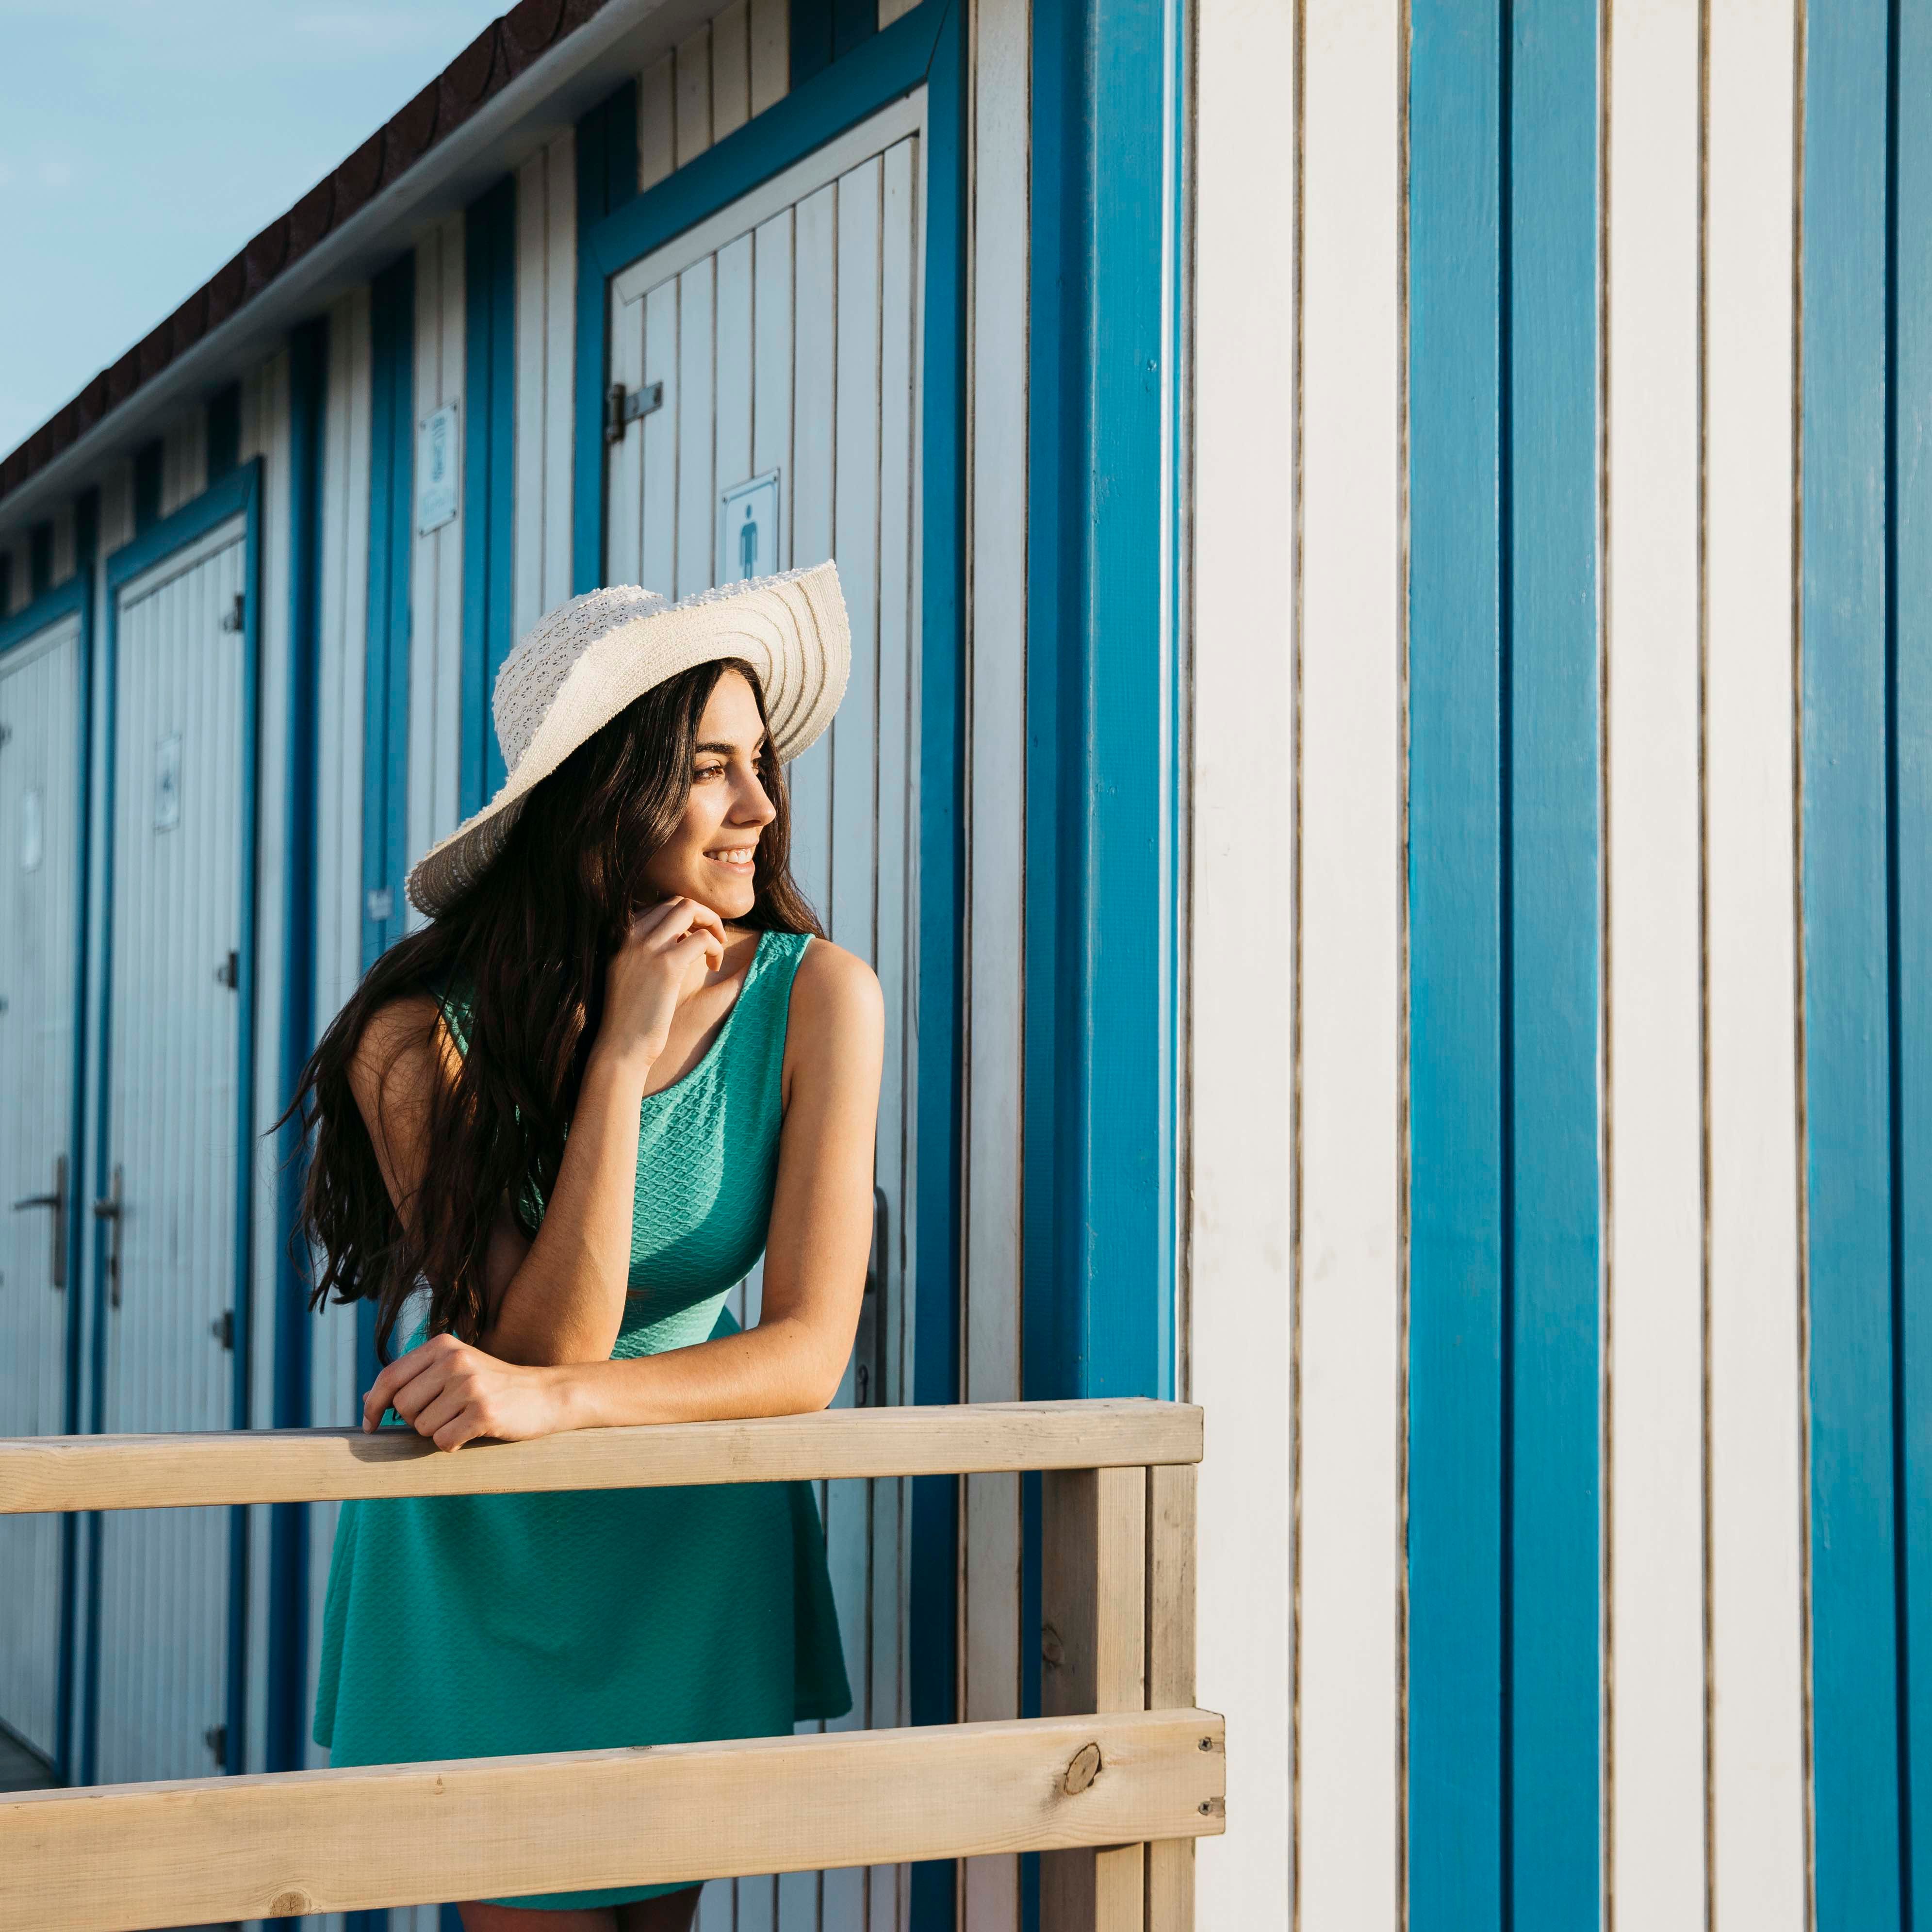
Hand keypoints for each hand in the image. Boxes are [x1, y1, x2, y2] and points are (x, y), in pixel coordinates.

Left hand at [362, 1331, 564, 1449]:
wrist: (545, 1394)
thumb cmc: (494, 1386)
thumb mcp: (454, 1372)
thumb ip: (413, 1380)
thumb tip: (367, 1398)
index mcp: (443, 1345)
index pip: (389, 1376)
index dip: (373, 1405)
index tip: (370, 1425)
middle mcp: (455, 1360)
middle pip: (403, 1406)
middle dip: (417, 1420)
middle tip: (446, 1415)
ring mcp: (471, 1385)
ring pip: (422, 1427)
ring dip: (438, 1432)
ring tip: (464, 1419)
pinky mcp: (484, 1412)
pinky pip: (444, 1441)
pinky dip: (453, 1444)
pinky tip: (473, 1432)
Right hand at [594, 896, 726, 1073]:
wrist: (620, 1045)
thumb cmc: (630, 1014)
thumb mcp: (631, 971)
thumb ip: (647, 949)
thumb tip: (681, 933)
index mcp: (620, 935)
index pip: (659, 906)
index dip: (685, 918)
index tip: (695, 938)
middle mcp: (630, 935)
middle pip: (676, 902)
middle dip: (702, 915)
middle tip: (713, 938)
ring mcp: (647, 948)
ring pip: (689, 909)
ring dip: (712, 924)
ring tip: (717, 948)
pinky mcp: (667, 966)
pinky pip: (701, 939)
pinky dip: (715, 947)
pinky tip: (714, 966)